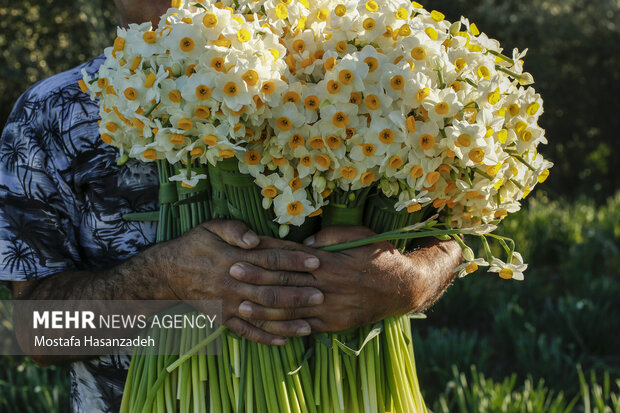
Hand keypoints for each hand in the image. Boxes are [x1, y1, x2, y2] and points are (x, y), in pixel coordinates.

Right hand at [150, 219, 324, 344]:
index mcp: (233, 258)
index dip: (294, 260)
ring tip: (311, 323)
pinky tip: (284, 342)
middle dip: (298, 292)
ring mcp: (228, 304)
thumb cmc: (194, 245)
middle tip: (322, 295)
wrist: (166, 272)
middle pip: (271, 288)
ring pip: (262, 313)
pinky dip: (264, 338)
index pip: (270, 259)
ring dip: (287, 320)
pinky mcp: (222, 319)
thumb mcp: (211, 227)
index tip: (316, 262)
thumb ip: (235, 229)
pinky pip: (245, 332)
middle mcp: (233, 283)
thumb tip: (255, 238)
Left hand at [230, 226, 420, 331]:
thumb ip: (330, 237)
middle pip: (284, 282)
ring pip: (289, 309)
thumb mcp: (360, 235)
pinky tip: (266, 328)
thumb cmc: (380, 257)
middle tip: (231, 273)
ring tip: (240, 305)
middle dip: (256, 278)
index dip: (265, 254)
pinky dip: (283, 328)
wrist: (403, 288)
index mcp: (330, 262)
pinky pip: (304, 328)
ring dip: (263, 307)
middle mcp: (326, 286)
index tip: (243, 250)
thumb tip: (303, 244)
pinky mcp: (333, 324)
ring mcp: (329, 308)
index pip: (290, 257)